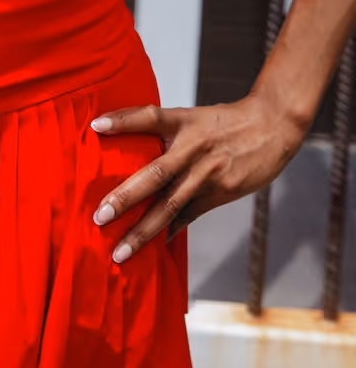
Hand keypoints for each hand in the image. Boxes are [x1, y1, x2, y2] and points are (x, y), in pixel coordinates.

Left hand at [90, 93, 306, 262]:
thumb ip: (167, 133)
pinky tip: (155, 247)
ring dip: (144, 230)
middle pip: (155, 173)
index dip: (122, 120)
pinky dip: (172, 230)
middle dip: (125, 198)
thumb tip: (133, 150)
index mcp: (183, 122)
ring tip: (120, 250)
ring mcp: (207, 173)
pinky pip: (190, 215)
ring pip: (171, 205)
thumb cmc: (227, 121)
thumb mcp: (195, 117)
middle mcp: (193, 148)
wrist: (272, 126)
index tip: (96, 127)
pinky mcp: (222, 191)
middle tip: (100, 217)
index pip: (149, 117)